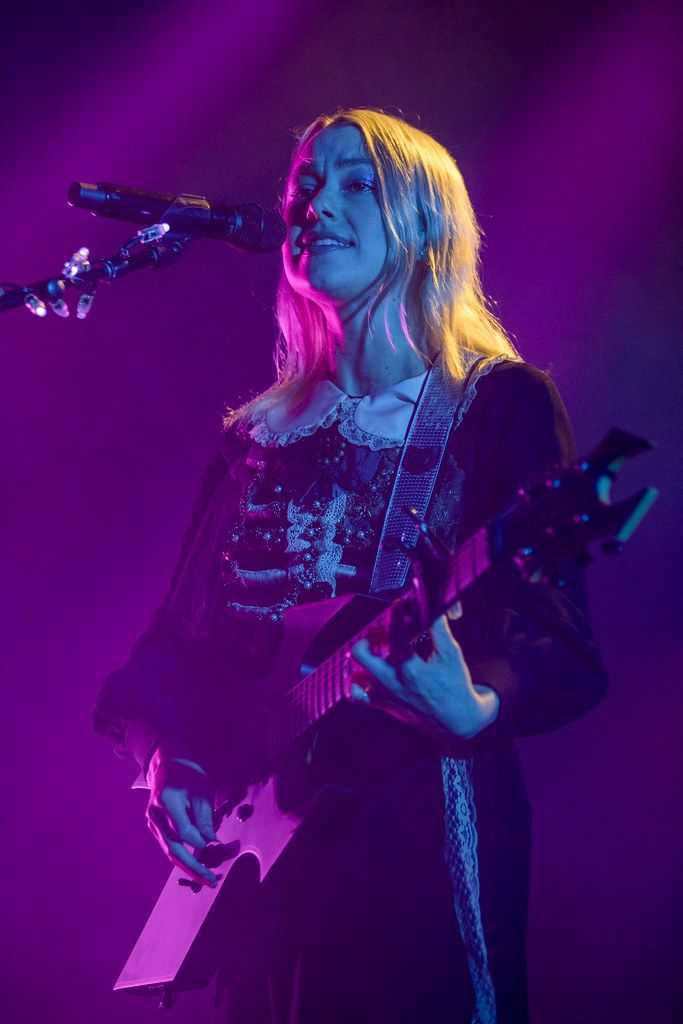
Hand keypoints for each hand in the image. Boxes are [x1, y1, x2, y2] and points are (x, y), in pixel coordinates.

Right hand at [145, 736, 218, 887]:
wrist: (166, 765)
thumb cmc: (188, 774)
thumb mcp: (202, 789)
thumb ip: (204, 816)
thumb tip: (211, 842)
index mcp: (166, 801)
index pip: (183, 830)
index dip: (200, 841)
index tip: (216, 845)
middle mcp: (155, 815)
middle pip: (173, 848)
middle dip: (193, 867)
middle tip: (210, 881)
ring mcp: (152, 823)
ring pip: (170, 851)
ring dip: (188, 867)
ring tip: (206, 879)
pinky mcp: (155, 828)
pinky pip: (169, 846)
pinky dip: (182, 857)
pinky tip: (196, 866)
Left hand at [351, 614, 499, 739]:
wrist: (456, 720)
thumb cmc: (455, 685)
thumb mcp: (451, 655)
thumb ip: (439, 629)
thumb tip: (432, 607)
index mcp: (411, 669)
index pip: (396, 634)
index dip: (396, 615)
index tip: (399, 605)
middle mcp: (392, 683)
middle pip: (361, 653)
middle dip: (369, 637)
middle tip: (382, 632)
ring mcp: (384, 696)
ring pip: (358, 671)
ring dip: (367, 656)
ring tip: (380, 649)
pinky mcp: (382, 706)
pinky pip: (356, 695)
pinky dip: (357, 682)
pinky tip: (368, 673)